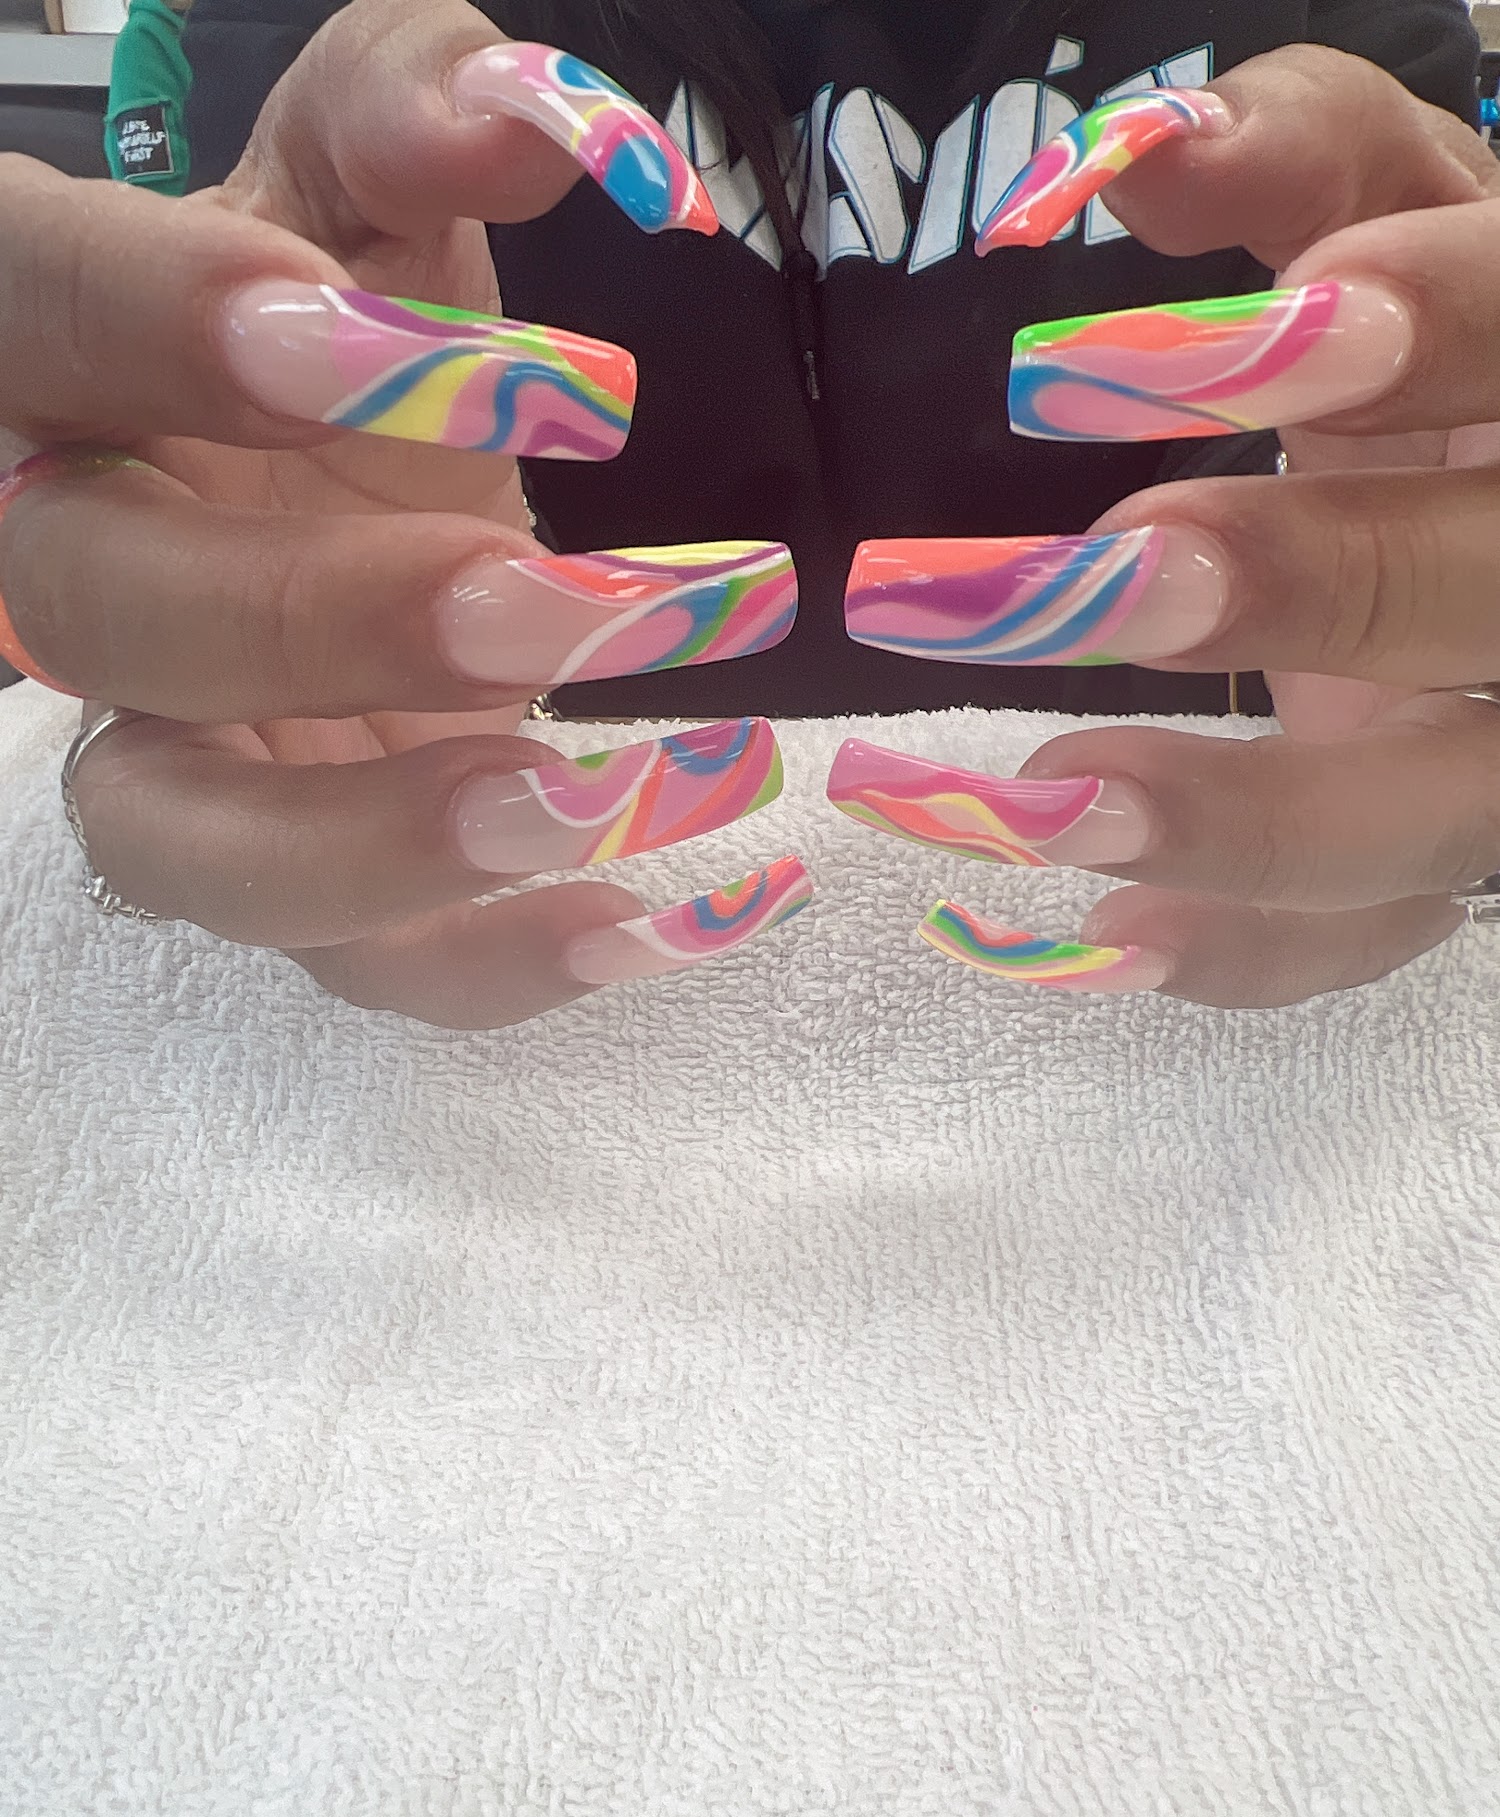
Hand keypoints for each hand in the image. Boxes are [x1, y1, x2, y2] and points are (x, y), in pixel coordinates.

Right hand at [0, 0, 803, 1026]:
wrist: (378, 497)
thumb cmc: (367, 335)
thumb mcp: (384, 196)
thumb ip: (424, 115)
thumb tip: (548, 122)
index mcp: (78, 374)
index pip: (35, 319)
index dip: (159, 329)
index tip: (362, 338)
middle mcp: (91, 577)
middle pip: (109, 622)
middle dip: (322, 619)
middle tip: (546, 603)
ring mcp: (187, 752)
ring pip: (190, 848)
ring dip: (384, 845)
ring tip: (593, 798)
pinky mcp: (306, 878)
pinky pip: (363, 966)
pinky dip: (506, 962)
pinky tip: (666, 914)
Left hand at [843, 48, 1499, 1006]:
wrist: (1486, 505)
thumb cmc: (1433, 347)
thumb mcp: (1388, 209)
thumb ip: (1295, 154)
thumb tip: (1121, 162)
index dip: (1446, 334)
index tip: (1274, 333)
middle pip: (1498, 600)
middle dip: (1321, 586)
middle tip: (1103, 578)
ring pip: (1441, 816)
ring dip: (1250, 821)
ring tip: (1042, 799)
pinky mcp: (1439, 862)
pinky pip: (1367, 940)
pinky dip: (1239, 950)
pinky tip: (1090, 935)